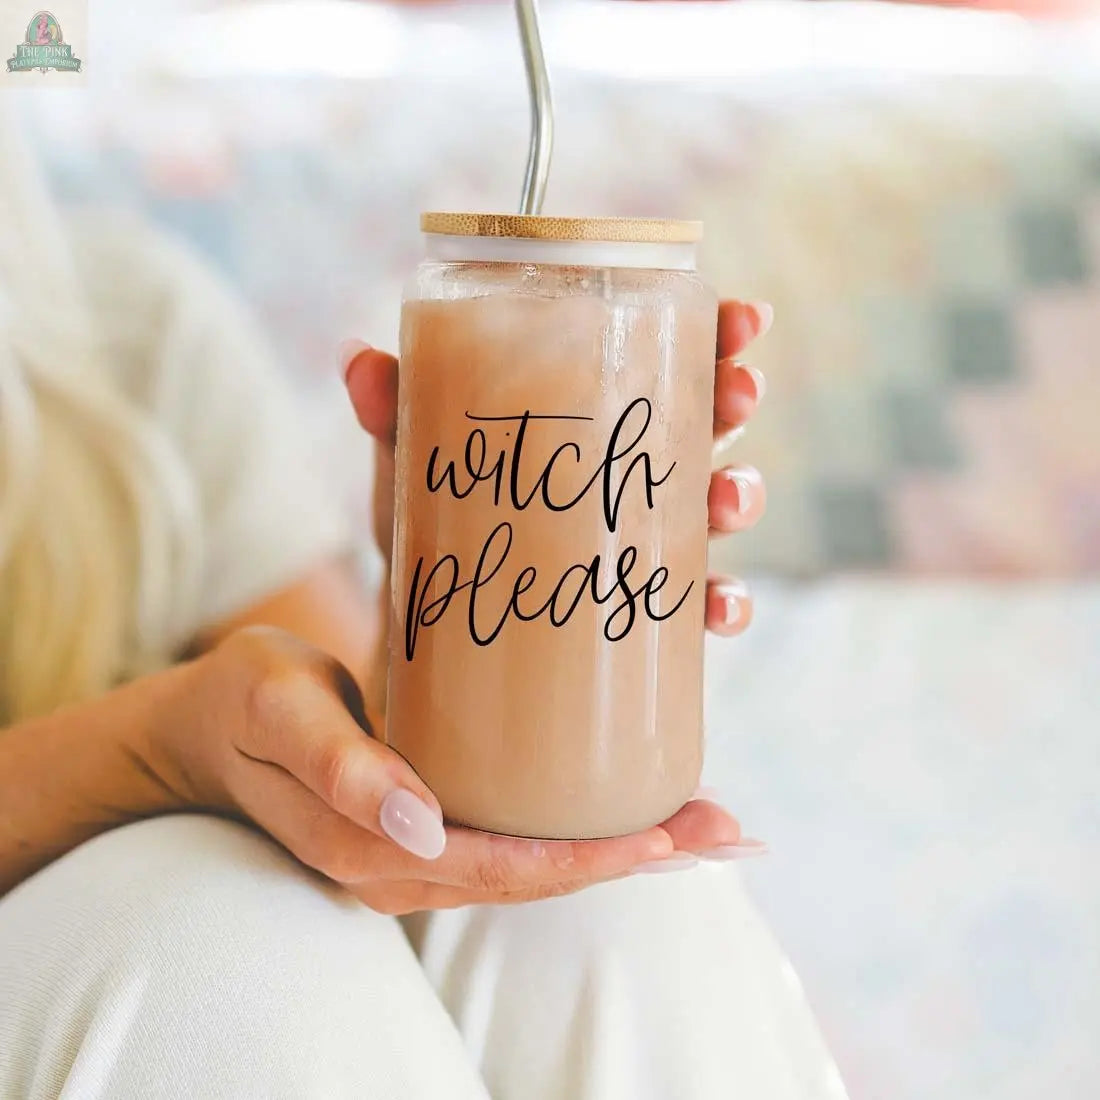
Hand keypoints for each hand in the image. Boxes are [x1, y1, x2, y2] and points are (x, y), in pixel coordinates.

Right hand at [146, 627, 734, 914]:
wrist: (211, 726)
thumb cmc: (249, 703)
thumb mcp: (280, 712)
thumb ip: (340, 767)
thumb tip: (419, 824)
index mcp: (376, 850)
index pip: (505, 869)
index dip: (592, 859)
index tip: (671, 838)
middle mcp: (407, 869)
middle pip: (540, 878)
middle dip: (635, 858)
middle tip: (726, 829)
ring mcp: (420, 856)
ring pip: (536, 868)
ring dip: (621, 850)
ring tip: (705, 825)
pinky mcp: (429, 827)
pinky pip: (515, 843)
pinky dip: (580, 834)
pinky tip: (627, 812)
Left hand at [340, 299, 772, 873]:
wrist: (428, 617)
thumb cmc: (434, 517)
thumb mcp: (413, 459)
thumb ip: (392, 412)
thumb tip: (357, 360)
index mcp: (592, 412)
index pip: (666, 357)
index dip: (715, 333)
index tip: (743, 317)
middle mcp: (629, 470)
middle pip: (706, 422)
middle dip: (734, 401)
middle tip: (738, 391)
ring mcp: (640, 538)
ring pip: (714, 508)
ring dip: (738, 496)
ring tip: (727, 501)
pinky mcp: (635, 604)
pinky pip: (695, 602)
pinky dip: (720, 604)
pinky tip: (717, 607)